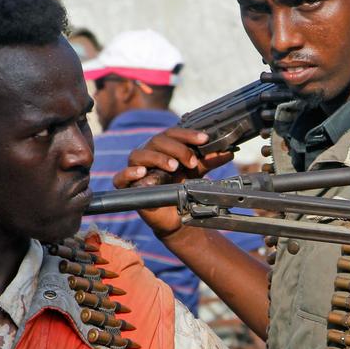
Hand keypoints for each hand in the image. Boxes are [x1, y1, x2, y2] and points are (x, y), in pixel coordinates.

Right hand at [112, 127, 234, 238]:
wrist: (177, 216)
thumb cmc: (183, 189)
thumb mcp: (198, 172)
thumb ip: (210, 161)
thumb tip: (228, 151)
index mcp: (164, 147)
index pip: (173, 133)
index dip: (188, 134)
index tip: (205, 139)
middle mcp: (148, 153)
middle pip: (158, 140)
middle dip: (177, 148)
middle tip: (191, 162)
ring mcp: (136, 169)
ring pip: (139, 154)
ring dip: (157, 158)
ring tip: (173, 167)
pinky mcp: (127, 186)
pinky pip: (120, 177)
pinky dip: (129, 173)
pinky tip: (142, 172)